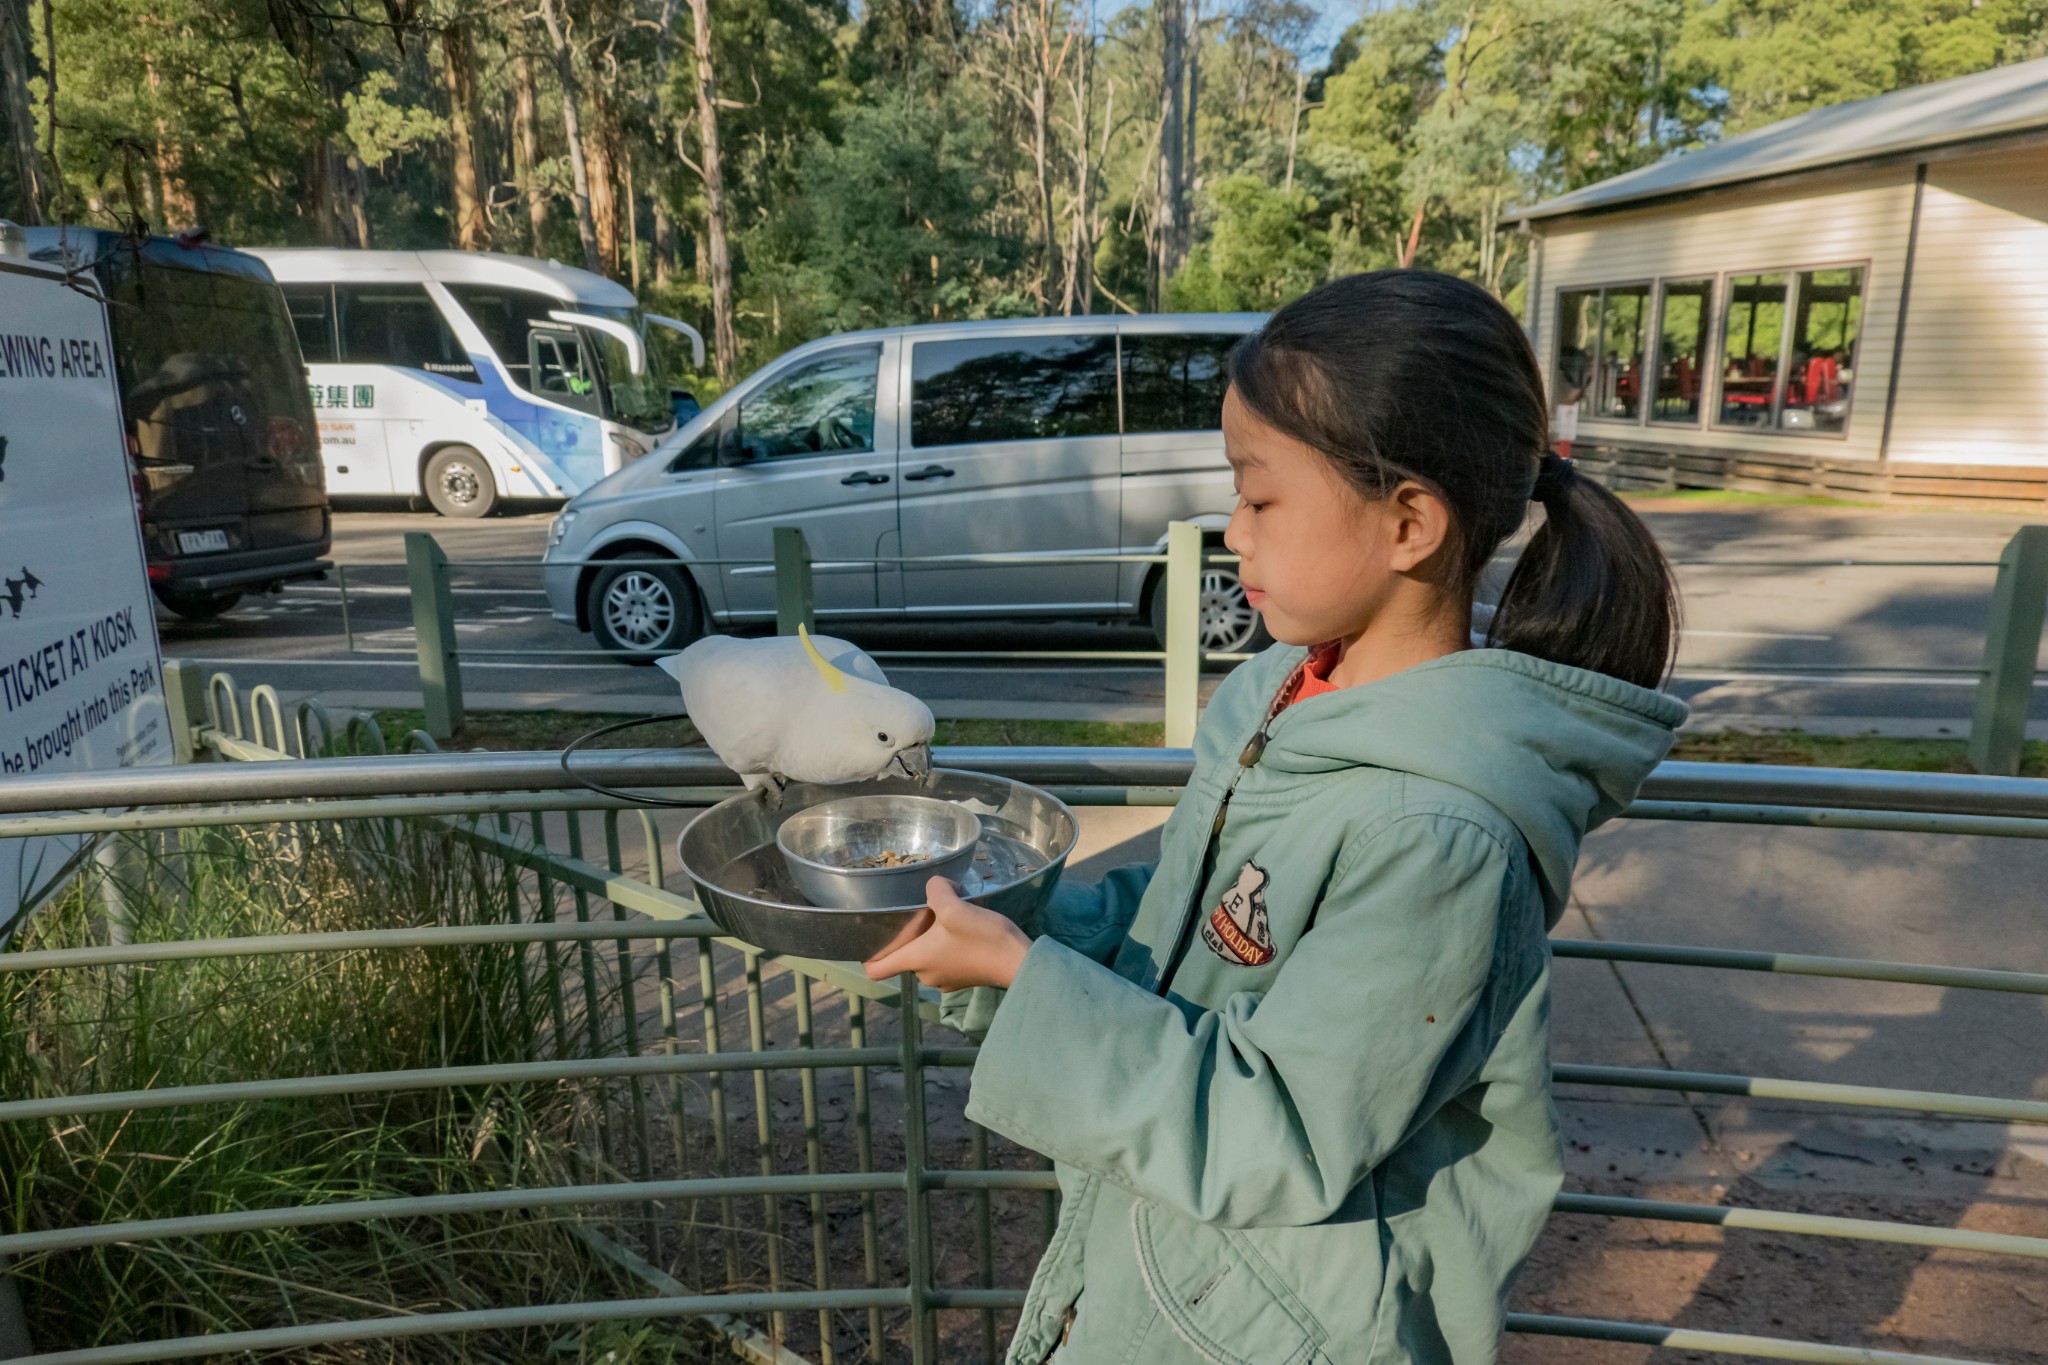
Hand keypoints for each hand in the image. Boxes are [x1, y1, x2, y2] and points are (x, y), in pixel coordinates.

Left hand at [863, 876, 1031, 990]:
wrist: (1019, 962)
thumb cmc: (982, 938)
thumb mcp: (955, 906)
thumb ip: (936, 890)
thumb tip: (936, 887)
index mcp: (916, 960)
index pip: (876, 970)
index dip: (868, 956)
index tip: (870, 941)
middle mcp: (926, 975)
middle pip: (906, 955)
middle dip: (914, 934)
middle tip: (929, 912)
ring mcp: (946, 979)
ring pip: (928, 955)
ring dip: (935, 938)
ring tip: (952, 917)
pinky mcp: (964, 978)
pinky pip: (947, 959)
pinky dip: (951, 945)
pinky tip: (968, 929)